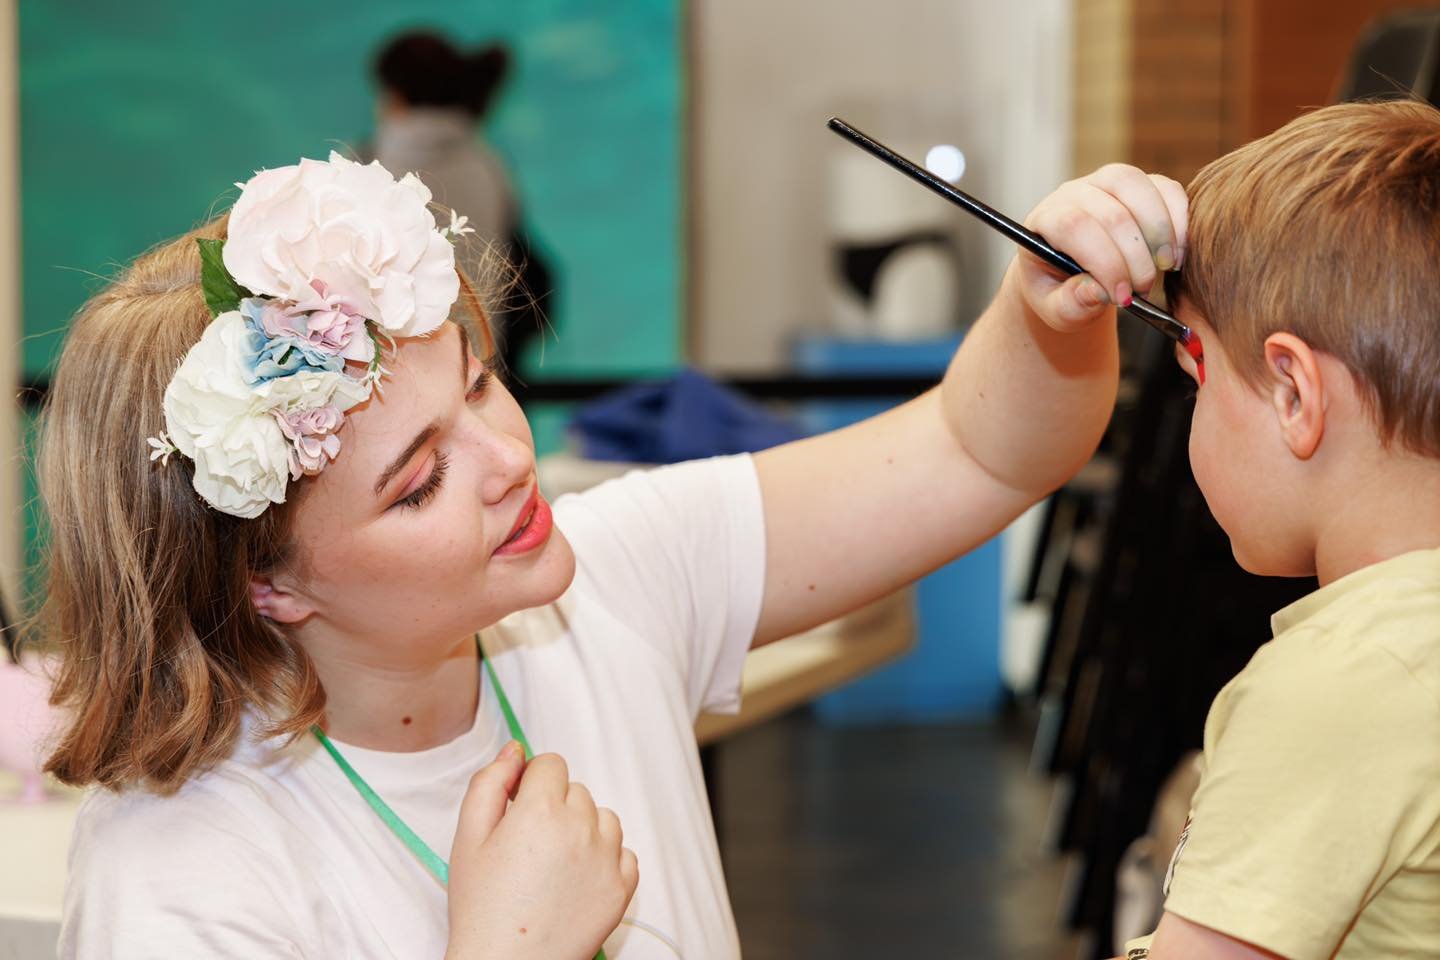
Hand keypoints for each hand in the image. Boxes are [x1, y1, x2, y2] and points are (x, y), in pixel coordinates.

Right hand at [446, 746, 638, 959]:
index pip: (551, 764)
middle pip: (576, 790)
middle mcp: (581, 827)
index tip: (520, 808)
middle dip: (555, 806)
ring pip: (603, 817)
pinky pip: (625, 852)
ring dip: (584, 828)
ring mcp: (606, 858)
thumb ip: (490, 783)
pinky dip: (606, 858)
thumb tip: (514, 751)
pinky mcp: (622, 887)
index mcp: (541, 809)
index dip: (532, 783)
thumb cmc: (481, 908)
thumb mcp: (467, 837)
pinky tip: (578, 877)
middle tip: (529, 845)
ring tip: (554, 861)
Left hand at [1012, 163, 1188, 332]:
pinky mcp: (1140, 184)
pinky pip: (1166, 188)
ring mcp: (1107, 182)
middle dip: (1135, 259)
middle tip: (1143, 290)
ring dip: (1160, 234)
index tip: (1122, 296)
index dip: (1104, 261)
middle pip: (1111, 213)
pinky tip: (1176, 254)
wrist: (1073, 275)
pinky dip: (1179, 221)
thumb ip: (1072, 304)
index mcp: (1045, 222)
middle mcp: (1074, 194)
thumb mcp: (1058, 309)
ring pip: (1138, 188)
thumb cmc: (1062, 292)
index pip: (1074, 227)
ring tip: (1165, 269)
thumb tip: (1098, 292)